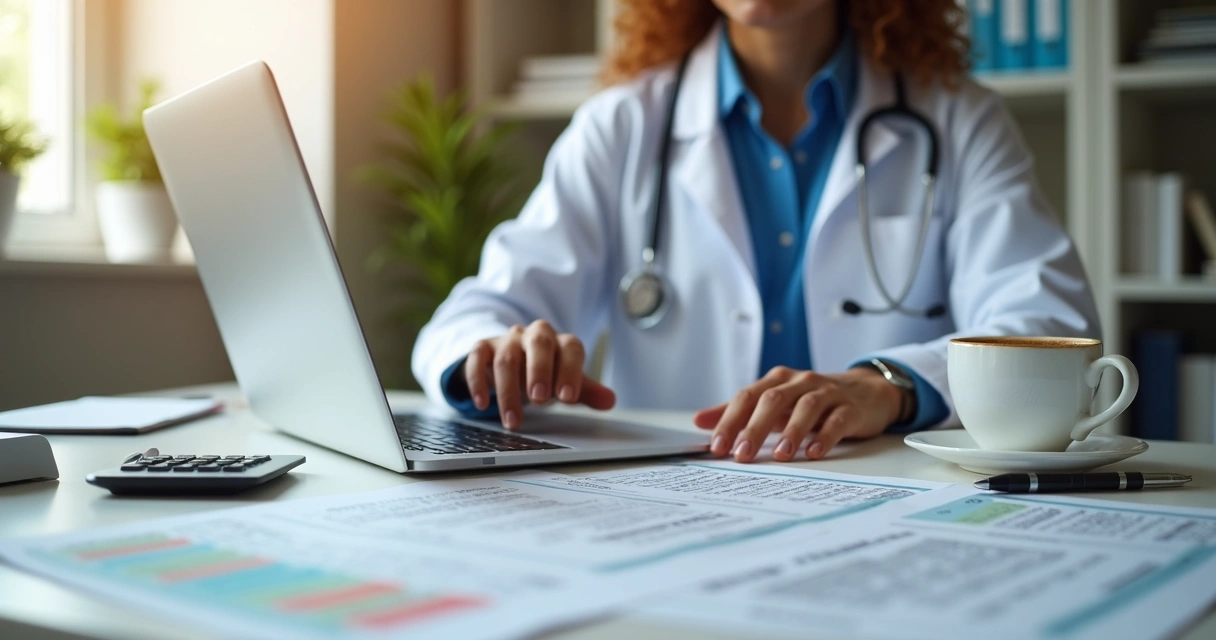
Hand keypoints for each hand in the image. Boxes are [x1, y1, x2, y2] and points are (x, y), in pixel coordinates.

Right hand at [464, 320, 615, 429]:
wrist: (512, 360)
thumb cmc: (545, 373)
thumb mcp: (566, 382)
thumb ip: (586, 391)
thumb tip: (610, 401)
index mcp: (560, 342)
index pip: (571, 348)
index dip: (570, 371)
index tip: (567, 398)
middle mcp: (535, 335)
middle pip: (539, 343)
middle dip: (539, 371)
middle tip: (539, 400)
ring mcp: (507, 340)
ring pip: (507, 358)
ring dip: (509, 391)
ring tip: (513, 421)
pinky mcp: (483, 348)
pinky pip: (477, 358)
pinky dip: (478, 381)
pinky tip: (482, 404)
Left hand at [693, 366, 902, 462]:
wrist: (866, 391)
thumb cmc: (812, 399)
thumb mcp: (774, 402)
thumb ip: (738, 411)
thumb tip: (699, 421)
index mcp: (777, 381)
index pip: (747, 397)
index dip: (730, 421)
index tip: (716, 447)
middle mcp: (800, 382)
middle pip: (772, 400)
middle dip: (754, 428)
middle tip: (742, 454)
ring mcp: (827, 393)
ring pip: (806, 407)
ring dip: (791, 431)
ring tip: (781, 455)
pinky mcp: (850, 408)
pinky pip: (837, 420)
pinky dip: (825, 435)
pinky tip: (814, 452)